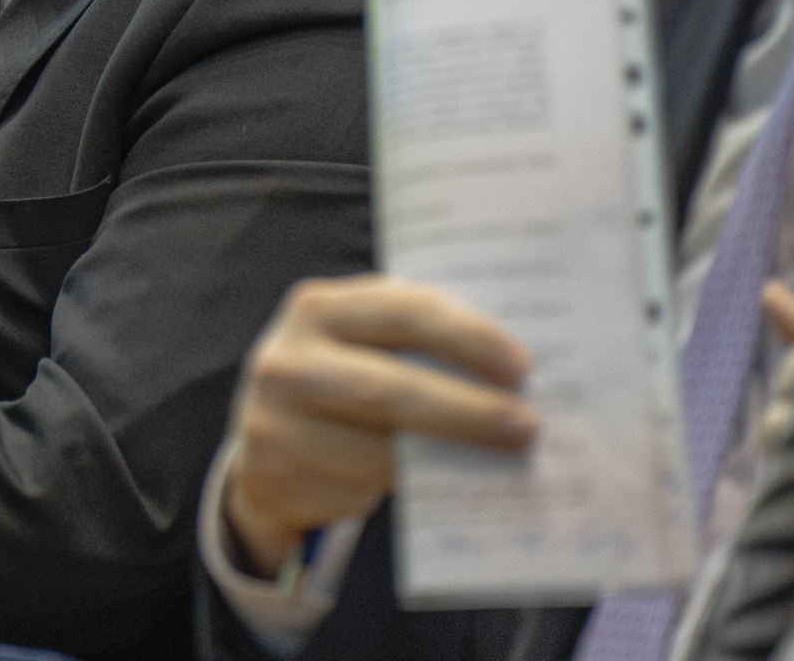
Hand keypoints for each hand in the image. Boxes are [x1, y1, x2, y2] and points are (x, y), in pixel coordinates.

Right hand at [217, 276, 535, 575]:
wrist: (267, 446)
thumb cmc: (340, 382)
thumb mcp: (361, 343)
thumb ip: (414, 342)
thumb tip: (505, 372)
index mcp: (317, 307)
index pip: (403, 311)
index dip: (467, 337)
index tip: (520, 366)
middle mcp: (288, 359)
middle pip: (390, 386)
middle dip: (467, 408)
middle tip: (526, 425)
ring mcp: (276, 421)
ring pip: (379, 448)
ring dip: (449, 457)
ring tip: (502, 459)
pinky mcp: (279, 475)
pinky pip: (363, 487)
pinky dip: (416, 487)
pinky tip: (451, 483)